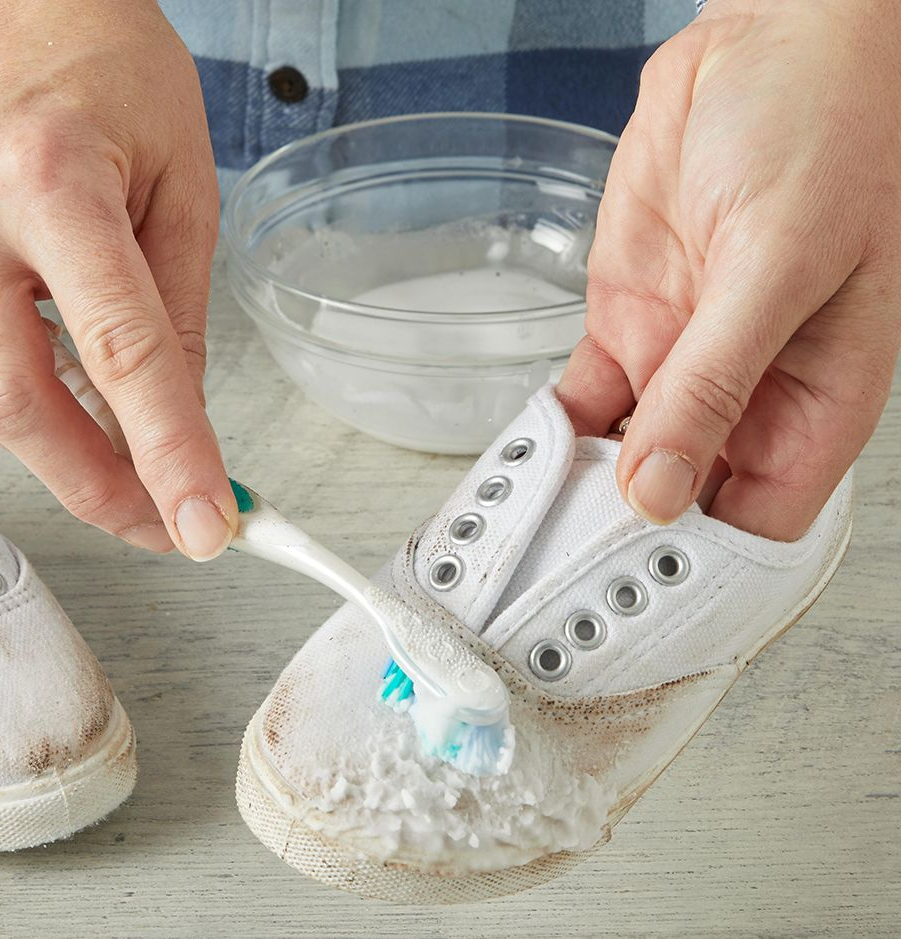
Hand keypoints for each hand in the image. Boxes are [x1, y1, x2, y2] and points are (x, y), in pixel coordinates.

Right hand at [0, 0, 235, 558]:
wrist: (16, 15)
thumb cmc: (110, 82)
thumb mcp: (184, 189)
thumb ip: (179, 320)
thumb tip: (177, 433)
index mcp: (55, 175)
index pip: (119, 348)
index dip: (168, 453)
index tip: (203, 523)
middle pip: (15, 399)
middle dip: (93, 483)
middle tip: (152, 516)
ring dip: (44, 435)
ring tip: (94, 407)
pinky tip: (27, 362)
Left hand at [558, 0, 900, 540]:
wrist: (768, 42)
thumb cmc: (824, 129)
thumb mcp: (780, 265)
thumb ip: (717, 382)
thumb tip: (662, 488)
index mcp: (817, 399)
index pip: (759, 522)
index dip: (702, 574)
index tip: (635, 613)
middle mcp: (747, 395)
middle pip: (681, 503)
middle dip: (623, 547)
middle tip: (552, 594)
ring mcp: (683, 361)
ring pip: (625, 459)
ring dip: (576, 499)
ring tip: (520, 547)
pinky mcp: (630, 322)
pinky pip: (587, 401)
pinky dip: (553, 436)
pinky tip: (521, 467)